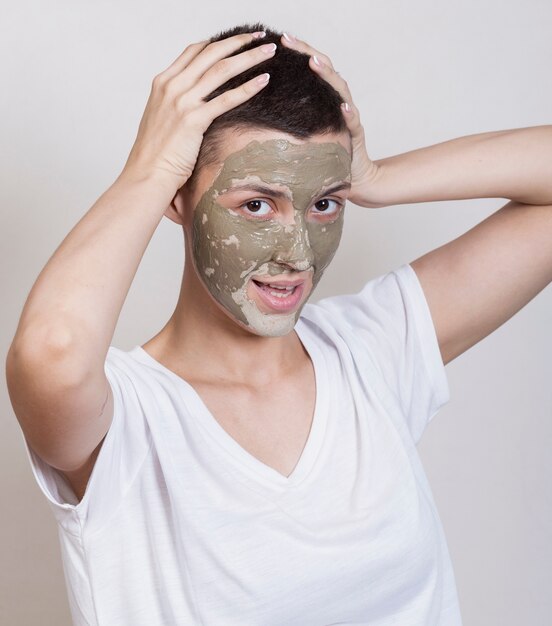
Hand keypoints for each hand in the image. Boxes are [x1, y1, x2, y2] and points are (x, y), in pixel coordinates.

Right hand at [122, 32, 273, 191]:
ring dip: (249, 57)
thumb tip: (197, 101)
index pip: (194, 51)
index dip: (218, 42)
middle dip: (238, 41)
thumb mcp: (162, 119)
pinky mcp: (194, 120)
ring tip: (269, 51)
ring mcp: (182, 101)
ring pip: (222, 70)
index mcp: (163, 83)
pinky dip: (248, 87)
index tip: (238, 39)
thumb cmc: (155, 154)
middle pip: (211, 53)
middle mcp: (172, 86)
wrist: (147, 174)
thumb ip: (177, 103)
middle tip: (260, 36)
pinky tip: (264, 80)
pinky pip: (227, 98)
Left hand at [280, 34, 380, 206]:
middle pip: (324, 69)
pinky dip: (348, 113)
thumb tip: (259, 108)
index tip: (277, 39)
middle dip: (306, 53)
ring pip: (340, 89)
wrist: (355, 176)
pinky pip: (353, 121)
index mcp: (323, 99)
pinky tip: (342, 107)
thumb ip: (290, 117)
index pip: (309, 68)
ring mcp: (349, 115)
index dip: (296, 52)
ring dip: (327, 75)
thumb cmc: (324, 156)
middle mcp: (338, 100)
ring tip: (314, 63)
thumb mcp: (303, 133)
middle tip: (287, 40)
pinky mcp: (356, 134)